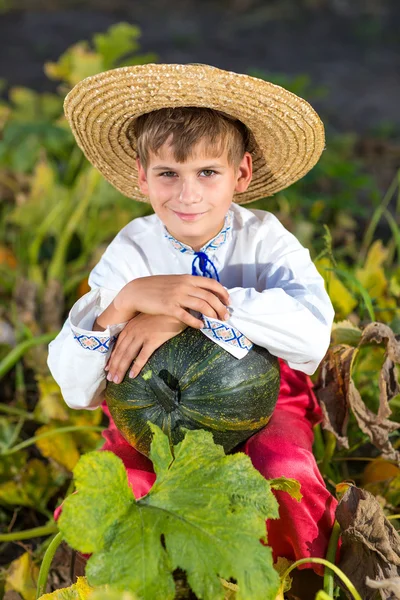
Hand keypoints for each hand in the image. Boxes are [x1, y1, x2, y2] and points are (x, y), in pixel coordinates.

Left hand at [105, 313, 187, 383]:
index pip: (118, 345)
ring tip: (117, 380)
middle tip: (110, 378)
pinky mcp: (153, 340)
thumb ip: (139, 328)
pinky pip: (142, 356)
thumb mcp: (146, 320)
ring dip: (121, 369)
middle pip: (120, 351)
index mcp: (131, 327)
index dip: (112, 357)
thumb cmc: (163, 315)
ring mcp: (142, 335)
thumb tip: (136, 341)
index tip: (107, 368)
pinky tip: (132, 375)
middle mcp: (133, 331)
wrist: (176, 309)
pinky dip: (136, 366)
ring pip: (128, 355)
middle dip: (114, 366)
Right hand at [115, 274, 229, 328]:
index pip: (211, 283)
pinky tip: (202, 326)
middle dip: (221, 308)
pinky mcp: (169, 307)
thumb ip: (188, 285)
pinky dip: (197, 322)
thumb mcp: (174, 281)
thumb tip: (202, 292)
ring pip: (202, 306)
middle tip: (226, 316)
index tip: (228, 301)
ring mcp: (177, 296)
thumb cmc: (156, 287)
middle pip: (210, 297)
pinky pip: (187, 316)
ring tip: (218, 322)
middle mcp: (184, 286)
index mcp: (187, 278)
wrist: (136, 291)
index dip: (223, 293)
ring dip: (213, 315)